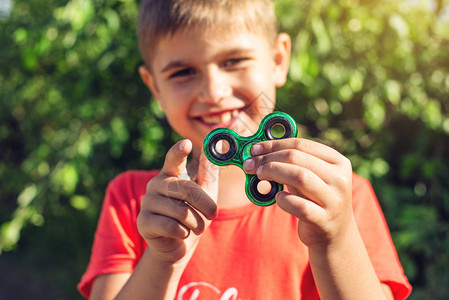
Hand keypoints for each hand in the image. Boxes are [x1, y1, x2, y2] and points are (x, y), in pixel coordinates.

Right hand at [137, 139, 218, 264]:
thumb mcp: (206, 191)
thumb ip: (209, 170)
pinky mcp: (143, 222)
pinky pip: (171, 226)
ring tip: (196, 227)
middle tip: (213, 214)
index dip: (179, 152)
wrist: (179, 244)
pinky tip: (181, 233)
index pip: (173, 159)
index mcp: (171, 173)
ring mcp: (147, 202)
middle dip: (206, 205)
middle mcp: (156, 184)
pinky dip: (183, 233)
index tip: (186, 143)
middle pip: (187, 190)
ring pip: (181, 212)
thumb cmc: (194, 214)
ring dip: (196, 223)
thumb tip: (220, 145)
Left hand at [243, 138, 353, 247]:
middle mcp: (340, 179)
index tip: (255, 149)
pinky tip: (278, 198)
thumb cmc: (315, 198)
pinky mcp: (324, 220)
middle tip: (250, 164)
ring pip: (300, 177)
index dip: (274, 145)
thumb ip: (291, 163)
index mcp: (338, 161)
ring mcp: (334, 200)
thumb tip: (258, 152)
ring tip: (260, 176)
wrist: (335, 233)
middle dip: (269, 159)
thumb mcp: (310, 176)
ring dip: (274, 173)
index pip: (302, 144)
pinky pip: (299, 205)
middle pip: (297, 158)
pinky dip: (283, 199)